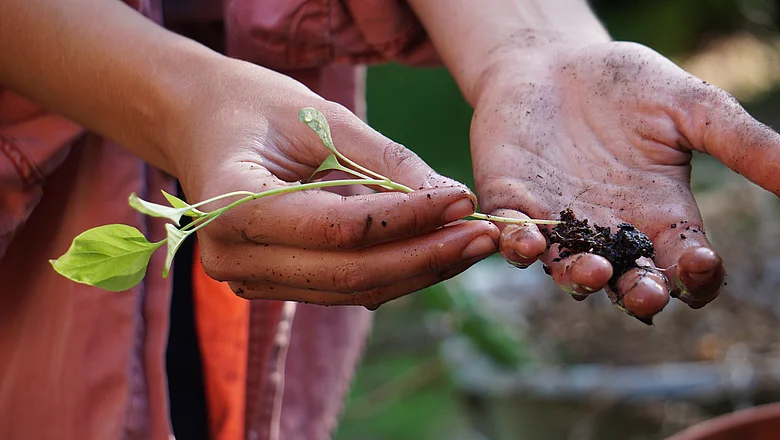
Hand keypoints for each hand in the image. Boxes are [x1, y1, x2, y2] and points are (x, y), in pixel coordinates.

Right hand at [175, 60, 498, 308]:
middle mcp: (232, 257)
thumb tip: (452, 200)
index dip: (409, 218)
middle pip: (350, 272)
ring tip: (471, 245)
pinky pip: (343, 287)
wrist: (204, 125)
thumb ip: (385, 161)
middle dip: (426, 257)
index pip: (340, 227)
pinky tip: (435, 251)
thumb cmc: (258, 107)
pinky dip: (394, 272)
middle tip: (485, 236)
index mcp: (232, 204)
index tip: (465, 201)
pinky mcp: (272, 284)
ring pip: (352, 289)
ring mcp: (248, 279)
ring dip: (419, 271)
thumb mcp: (323, 116)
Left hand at [470, 41, 779, 321]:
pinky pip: (510, 239)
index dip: (696, 276)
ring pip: (567, 272)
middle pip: (628, 284)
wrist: (554, 60)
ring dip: (578, 278)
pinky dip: (512, 245)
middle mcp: (609, 231)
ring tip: (591, 271)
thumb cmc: (625, 84)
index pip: (684, 266)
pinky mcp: (512, 205)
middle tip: (646, 292)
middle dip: (638, 294)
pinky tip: (518, 240)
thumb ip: (741, 144)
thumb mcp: (691, 107)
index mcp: (658, 216)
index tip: (699, 261)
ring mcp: (557, 224)